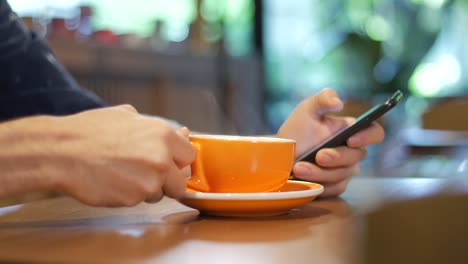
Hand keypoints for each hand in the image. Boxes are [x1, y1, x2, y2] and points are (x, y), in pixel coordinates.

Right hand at [0, 105, 194, 206]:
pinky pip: (139, 201)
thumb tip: (183, 133)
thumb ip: (158, 128)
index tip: (169, 163)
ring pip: (159, 193)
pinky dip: (130, 195)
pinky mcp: (134, 199)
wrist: (61, 152)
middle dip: (167, 181)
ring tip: (123, 173)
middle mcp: (162, 158)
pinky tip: (113, 181)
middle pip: (180, 182)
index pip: (189, 156)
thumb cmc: (91, 131)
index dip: (178, 161)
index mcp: (163, 135)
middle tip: (145, 173)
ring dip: (147, 189)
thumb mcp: (127, 117)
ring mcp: (149, 181)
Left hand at [277, 88, 384, 196]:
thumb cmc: (298, 129)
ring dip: (320, 172)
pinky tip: (303, 180)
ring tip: (299, 168)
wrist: (281, 152)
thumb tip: (338, 102)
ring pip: (342, 175)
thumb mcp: (308, 109)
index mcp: (351, 131)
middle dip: (337, 157)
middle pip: (356, 157)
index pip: (374, 133)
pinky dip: (318, 185)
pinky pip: (334, 189)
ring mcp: (344, 170)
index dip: (368, 136)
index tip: (350, 139)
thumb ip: (323, 98)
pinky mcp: (335, 186)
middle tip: (319, 156)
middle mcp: (352, 152)